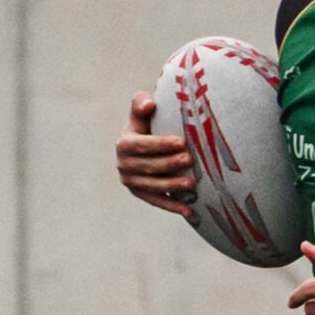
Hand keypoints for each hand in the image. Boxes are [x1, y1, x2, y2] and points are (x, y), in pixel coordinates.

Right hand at [116, 92, 197, 217]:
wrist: (144, 145)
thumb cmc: (147, 124)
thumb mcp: (141, 112)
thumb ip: (140, 102)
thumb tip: (148, 105)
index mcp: (124, 144)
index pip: (141, 145)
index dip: (161, 144)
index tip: (181, 141)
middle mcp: (123, 165)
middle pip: (148, 167)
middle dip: (169, 164)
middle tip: (190, 160)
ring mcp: (131, 182)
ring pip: (153, 186)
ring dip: (172, 186)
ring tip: (192, 183)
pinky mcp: (141, 194)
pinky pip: (157, 201)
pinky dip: (172, 207)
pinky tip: (189, 211)